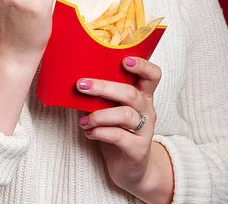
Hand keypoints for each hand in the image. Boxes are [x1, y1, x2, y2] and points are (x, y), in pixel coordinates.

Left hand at [77, 57, 172, 202]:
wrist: (131, 168)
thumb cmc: (118, 131)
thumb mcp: (112, 109)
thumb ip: (101, 95)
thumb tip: (75, 79)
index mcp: (143, 95)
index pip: (153, 75)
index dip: (142, 65)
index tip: (125, 60)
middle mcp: (147, 110)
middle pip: (130, 93)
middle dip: (103, 87)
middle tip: (81, 85)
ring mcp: (145, 130)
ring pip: (125, 114)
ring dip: (99, 114)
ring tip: (83, 120)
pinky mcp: (138, 149)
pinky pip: (118, 136)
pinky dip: (100, 132)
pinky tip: (89, 132)